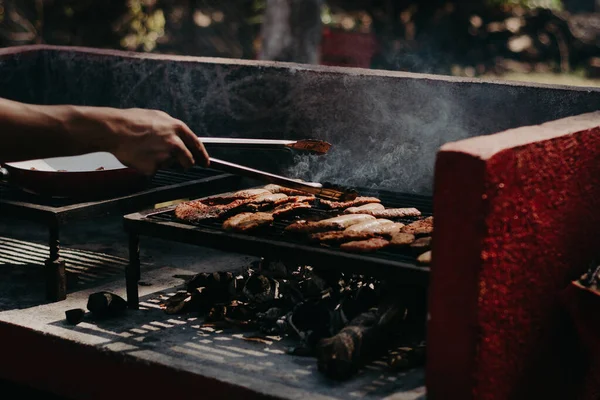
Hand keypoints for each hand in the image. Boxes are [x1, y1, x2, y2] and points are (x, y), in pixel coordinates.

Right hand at [80, 107, 209, 175]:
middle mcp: (175, 143)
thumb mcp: (158, 117)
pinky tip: (139, 156)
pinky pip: (153, 170)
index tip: (205, 162)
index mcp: (177, 128)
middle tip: (177, 163)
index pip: (196, 145)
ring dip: (161, 161)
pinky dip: (147, 166)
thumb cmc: (133, 121)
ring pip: (168, 165)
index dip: (202, 155)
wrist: (114, 129)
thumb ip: (172, 128)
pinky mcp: (153, 168)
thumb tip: (180, 137)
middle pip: (188, 161)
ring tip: (145, 149)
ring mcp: (165, 157)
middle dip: (185, 164)